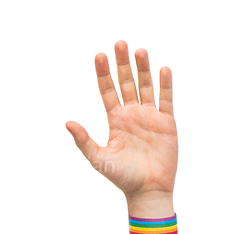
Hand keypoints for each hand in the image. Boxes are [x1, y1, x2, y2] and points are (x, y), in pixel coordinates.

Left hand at [66, 41, 177, 204]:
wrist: (146, 190)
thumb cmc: (120, 176)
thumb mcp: (97, 157)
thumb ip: (83, 139)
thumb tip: (66, 122)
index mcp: (114, 119)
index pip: (107, 90)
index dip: (103, 73)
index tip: (98, 55)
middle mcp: (131, 114)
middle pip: (126, 82)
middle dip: (122, 64)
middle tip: (119, 43)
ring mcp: (149, 116)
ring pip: (145, 87)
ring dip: (143, 69)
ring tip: (139, 51)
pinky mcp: (166, 123)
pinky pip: (166, 100)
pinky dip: (164, 85)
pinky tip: (162, 69)